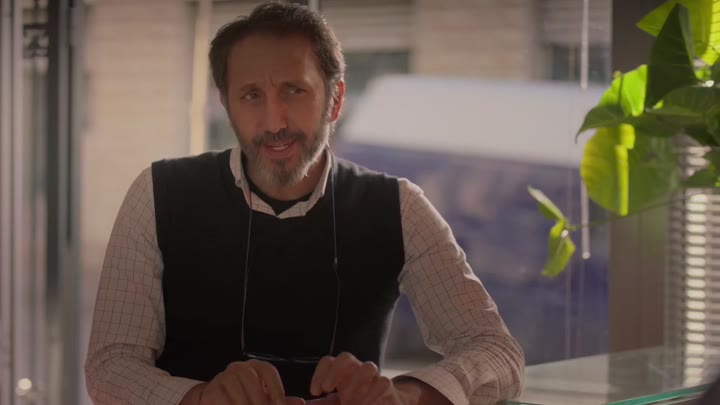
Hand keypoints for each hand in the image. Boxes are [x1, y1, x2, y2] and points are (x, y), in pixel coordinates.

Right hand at [180, 359, 304, 404]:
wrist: (213, 403)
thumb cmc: (243, 401)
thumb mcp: (263, 401)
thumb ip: (281, 402)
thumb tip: (301, 402)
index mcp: (254, 368)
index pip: (266, 370)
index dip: (276, 389)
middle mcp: (238, 368)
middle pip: (250, 378)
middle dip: (259, 400)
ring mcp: (222, 378)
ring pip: (236, 390)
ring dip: (244, 404)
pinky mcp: (209, 391)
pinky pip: (222, 400)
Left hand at [309, 352, 403, 404]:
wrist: (382, 404)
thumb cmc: (354, 401)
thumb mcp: (334, 404)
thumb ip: (321, 404)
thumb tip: (300, 403)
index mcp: (341, 373)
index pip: (328, 361)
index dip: (319, 374)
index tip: (315, 392)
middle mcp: (357, 370)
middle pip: (346, 357)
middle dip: (334, 372)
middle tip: (327, 390)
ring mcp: (374, 377)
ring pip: (368, 366)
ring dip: (356, 382)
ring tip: (347, 400)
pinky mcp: (387, 387)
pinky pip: (383, 382)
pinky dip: (372, 393)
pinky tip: (363, 404)